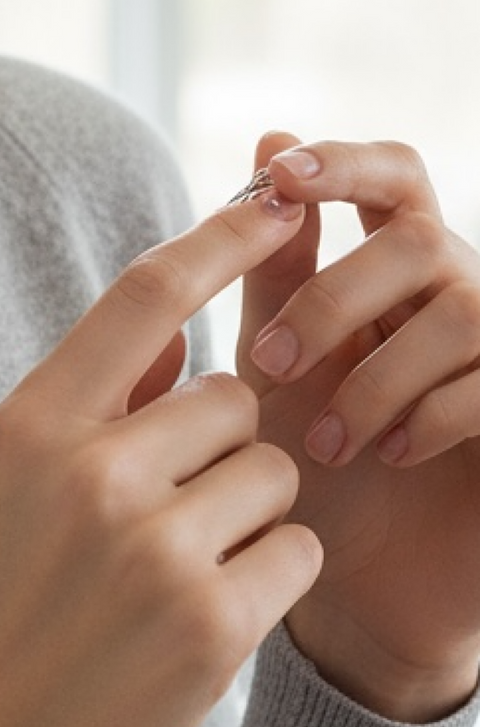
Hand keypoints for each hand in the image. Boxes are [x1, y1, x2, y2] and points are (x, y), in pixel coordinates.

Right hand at [0, 193, 321, 726]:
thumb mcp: (5, 491)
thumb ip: (90, 406)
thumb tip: (173, 330)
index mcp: (29, 425)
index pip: (144, 296)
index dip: (218, 236)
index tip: (272, 200)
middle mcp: (90, 468)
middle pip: (233, 397)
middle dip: (223, 450)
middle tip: (165, 523)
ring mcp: (153, 544)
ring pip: (273, 473)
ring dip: (248, 517)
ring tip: (175, 579)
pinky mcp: (212, 622)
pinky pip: (297, 550)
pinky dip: (270, 580)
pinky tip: (202, 624)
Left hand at [239, 133, 479, 721]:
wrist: (354, 587)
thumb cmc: (303, 464)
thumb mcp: (277, 362)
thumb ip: (273, 268)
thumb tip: (266, 139)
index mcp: (388, 275)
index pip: (391, 177)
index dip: (344, 162)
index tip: (277, 176)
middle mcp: (453, 300)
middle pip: (418, 238)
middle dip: (335, 296)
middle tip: (269, 364)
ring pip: (462, 307)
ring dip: (378, 373)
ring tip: (320, 441)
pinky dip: (434, 412)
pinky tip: (387, 455)